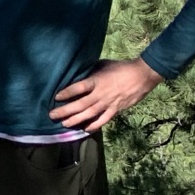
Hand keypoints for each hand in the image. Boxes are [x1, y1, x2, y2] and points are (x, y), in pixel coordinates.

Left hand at [49, 58, 163, 131]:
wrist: (142, 75)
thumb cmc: (121, 67)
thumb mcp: (103, 65)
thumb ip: (91, 71)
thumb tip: (78, 72)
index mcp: (96, 81)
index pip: (78, 88)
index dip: (67, 93)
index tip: (56, 97)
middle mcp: (100, 94)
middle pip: (80, 104)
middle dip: (65, 111)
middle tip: (52, 116)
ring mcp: (108, 103)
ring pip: (89, 114)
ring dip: (76, 120)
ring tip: (64, 124)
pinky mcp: (116, 109)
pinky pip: (104, 120)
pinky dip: (94, 125)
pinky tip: (85, 129)